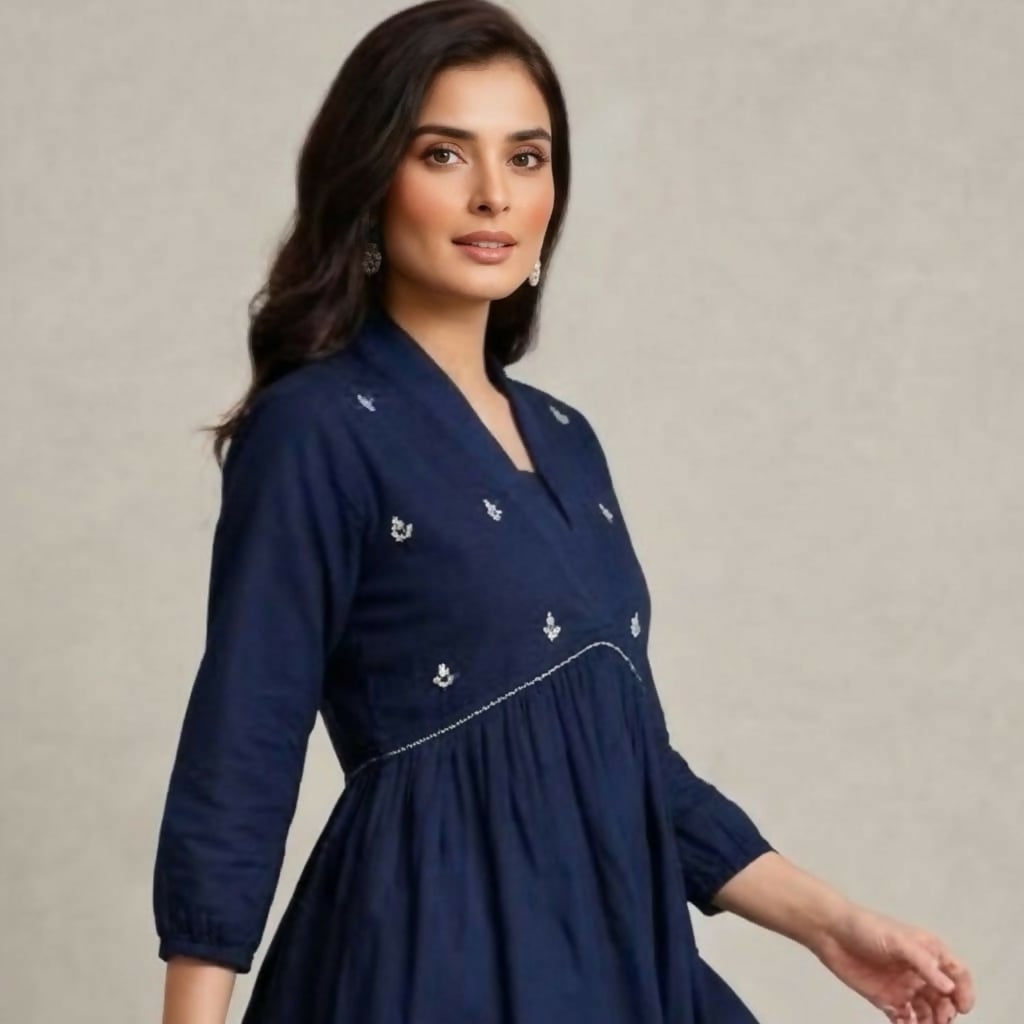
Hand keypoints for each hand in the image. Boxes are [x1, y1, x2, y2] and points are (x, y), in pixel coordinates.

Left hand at [806, 903, 974, 1022]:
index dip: (965, 991)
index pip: (957, 974)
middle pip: (944, 999)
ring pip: (927, 1013)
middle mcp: (919, 972)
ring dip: (930, 1023)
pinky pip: (905, 1019)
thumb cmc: (864, 926)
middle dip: (946, 1012)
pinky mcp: (886, 998)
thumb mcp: (897, 940)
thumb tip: (948, 986)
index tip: (962, 1008)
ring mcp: (904, 986)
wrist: (830, 932)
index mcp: (927, 952)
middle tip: (939, 1020)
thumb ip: (923, 962)